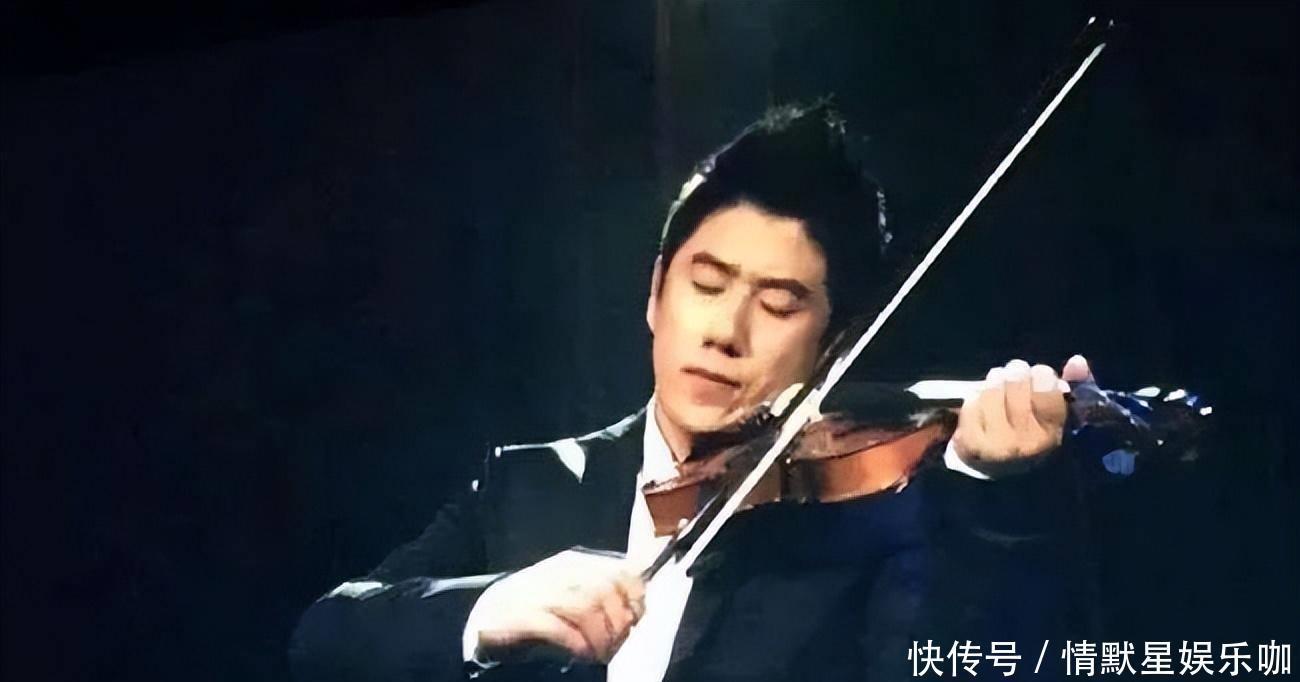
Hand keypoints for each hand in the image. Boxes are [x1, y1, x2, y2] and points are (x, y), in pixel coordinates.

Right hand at [473, 549, 645, 664]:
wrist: (490, 615)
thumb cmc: (540, 608)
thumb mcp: (576, 595)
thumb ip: (606, 594)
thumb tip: (639, 604)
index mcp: (575, 563)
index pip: (619, 571)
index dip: (635, 597)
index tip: (636, 619)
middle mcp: (557, 571)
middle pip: (604, 590)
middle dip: (617, 622)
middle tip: (616, 643)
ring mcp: (536, 590)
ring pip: (584, 606)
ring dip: (599, 636)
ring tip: (598, 653)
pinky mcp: (517, 614)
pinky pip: (555, 625)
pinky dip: (575, 642)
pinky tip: (581, 653)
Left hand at [951, 355, 1092, 476]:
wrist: (996, 468)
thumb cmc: (1030, 433)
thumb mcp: (1056, 415)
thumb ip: (1074, 386)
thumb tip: (1077, 361)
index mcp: (1051, 435)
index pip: (1046, 388)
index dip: (1041, 375)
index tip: (1038, 377)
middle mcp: (1025, 443)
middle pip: (1016, 381)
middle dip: (1015, 373)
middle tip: (1014, 378)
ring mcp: (996, 444)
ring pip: (992, 387)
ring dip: (994, 381)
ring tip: (998, 389)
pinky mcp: (971, 442)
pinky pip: (972, 399)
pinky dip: (976, 395)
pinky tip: (981, 405)